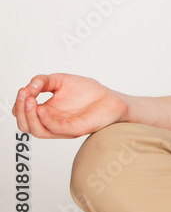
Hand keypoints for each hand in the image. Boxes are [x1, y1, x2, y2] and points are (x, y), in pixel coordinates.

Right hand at [13, 73, 128, 138]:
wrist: (111, 98)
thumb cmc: (88, 91)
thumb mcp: (61, 80)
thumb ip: (43, 81)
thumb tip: (29, 86)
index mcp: (46, 112)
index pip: (23, 114)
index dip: (19, 103)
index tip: (23, 90)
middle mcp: (52, 122)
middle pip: (26, 125)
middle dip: (20, 111)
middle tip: (24, 96)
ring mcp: (63, 128)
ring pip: (38, 131)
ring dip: (30, 117)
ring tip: (30, 101)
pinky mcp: (75, 129)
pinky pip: (56, 129)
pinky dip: (46, 120)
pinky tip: (42, 109)